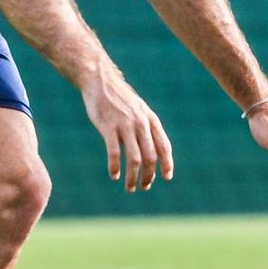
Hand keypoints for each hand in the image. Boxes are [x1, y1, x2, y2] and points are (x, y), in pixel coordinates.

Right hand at [81, 65, 173, 191]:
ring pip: (135, 159)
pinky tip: (114, 175)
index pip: (164, 146)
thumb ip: (146, 126)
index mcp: (150, 119)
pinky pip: (115, 153)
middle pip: (151, 157)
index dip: (167, 163)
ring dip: (133, 177)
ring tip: (130, 187)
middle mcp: (141, 123)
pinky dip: (115, 167)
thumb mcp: (139, 109)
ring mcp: (125, 125)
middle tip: (144, 187)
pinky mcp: (108, 127)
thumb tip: (152, 148)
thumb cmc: (119, 98)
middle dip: (149, 175)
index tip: (167, 177)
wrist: (100, 81)